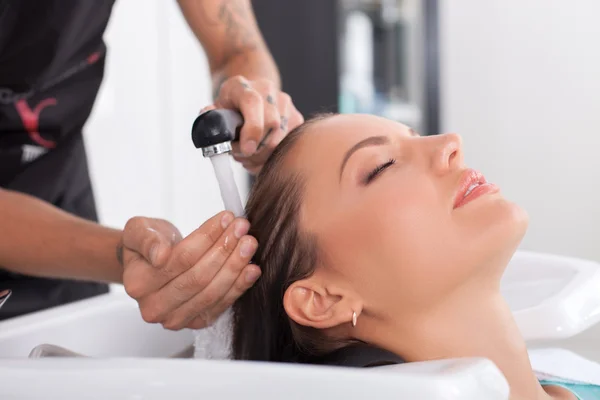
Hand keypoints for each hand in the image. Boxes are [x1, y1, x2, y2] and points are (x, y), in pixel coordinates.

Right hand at [120, 211, 259, 329]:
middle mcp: (154, 307)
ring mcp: (176, 319)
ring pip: (212, 292)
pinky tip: (252, 269)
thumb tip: (159, 255)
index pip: (180, 259)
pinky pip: (221, 305)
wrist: (155, 262)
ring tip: (249, 244)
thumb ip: (146, 239)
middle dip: (224, 250)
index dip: (206, 238)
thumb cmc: (151, 244)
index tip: (225, 218)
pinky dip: (239, 287)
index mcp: (137, 283)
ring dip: (235, 267)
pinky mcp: (197, 323)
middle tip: (243, 228)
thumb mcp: (139, 230)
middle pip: (198, 278)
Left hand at [205, 75, 303, 174]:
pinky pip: (288, 145)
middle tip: (240, 157)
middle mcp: (268, 91)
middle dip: (256, 149)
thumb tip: (207, 117)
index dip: (252, 129)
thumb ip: (211, 116)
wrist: (252, 93)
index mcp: (244, 87)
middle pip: (271, 125)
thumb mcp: (217, 108)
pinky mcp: (296, 118)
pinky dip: (272, 157)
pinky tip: (259, 157)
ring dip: (262, 156)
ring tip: (247, 158)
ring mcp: (285, 103)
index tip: (246, 149)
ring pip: (281, 139)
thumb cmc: (231, 106)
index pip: (253, 103)